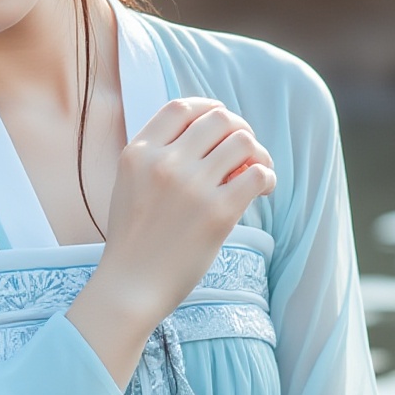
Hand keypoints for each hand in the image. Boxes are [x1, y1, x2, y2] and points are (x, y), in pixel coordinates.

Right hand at [68, 98, 275, 385]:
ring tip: (257, 172)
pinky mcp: (218, 212)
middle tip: (245, 152)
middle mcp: (164, 162)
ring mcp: (192, 186)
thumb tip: (204, 138)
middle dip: (239, 130)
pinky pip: (257, 174)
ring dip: (258, 153)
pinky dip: (266, 177)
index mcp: (138, 152)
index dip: (209, 108)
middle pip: (219, 119)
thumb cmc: (133, 241)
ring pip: (243, 141)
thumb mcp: (128, 186)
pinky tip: (262, 190)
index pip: (182, 107)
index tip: (222, 123)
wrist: (130, 286)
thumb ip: (154, 158)